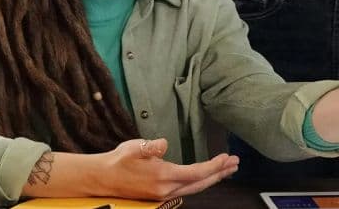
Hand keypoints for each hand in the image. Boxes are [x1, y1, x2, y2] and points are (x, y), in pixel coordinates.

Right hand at [97, 138, 238, 200]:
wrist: (103, 178)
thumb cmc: (119, 160)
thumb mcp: (133, 148)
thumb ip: (150, 147)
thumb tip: (163, 144)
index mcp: (163, 175)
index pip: (196, 172)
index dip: (214, 166)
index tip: (227, 158)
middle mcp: (167, 188)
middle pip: (201, 183)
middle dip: (220, 173)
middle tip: (235, 162)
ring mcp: (164, 194)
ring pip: (195, 187)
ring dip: (212, 178)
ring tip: (226, 168)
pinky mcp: (161, 195)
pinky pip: (187, 189)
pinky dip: (201, 181)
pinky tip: (205, 176)